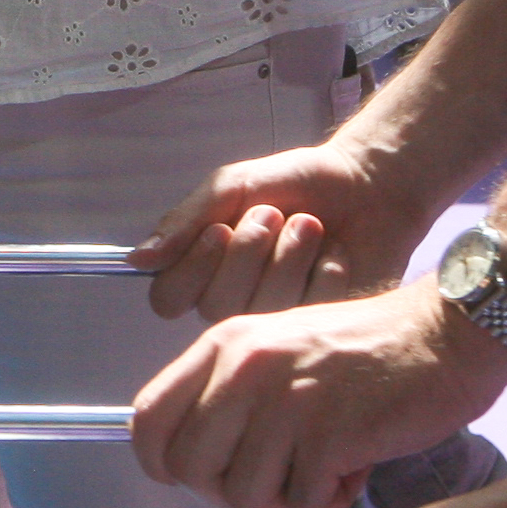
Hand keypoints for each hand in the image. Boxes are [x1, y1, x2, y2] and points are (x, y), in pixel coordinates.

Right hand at [132, 136, 431, 323]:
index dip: (193, 269)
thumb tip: (138, 257)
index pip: (167, 299)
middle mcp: (234, 301)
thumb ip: (186, 220)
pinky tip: (336, 254)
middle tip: (275, 214)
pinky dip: (323, 274)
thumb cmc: (295, 181)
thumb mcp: (233, 186)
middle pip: (215, 308)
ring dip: (287, 259)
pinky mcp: (320, 326)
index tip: (221, 229)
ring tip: (311, 225)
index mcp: (203, 269)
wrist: (368, 185)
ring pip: (261, 313)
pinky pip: (307, 315)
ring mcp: (277, 319)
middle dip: (249, 254)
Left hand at [132, 276, 506, 507]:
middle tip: (278, 475)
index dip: (161, 463)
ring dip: (287, 493)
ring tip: (324, 460)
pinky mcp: (330, 435)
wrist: (447, 332)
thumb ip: (230, 391)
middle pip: (191, 471)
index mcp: (224, 344)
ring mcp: (285, 402)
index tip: (191, 477)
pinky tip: (354, 463)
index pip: (148, 419)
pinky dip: (330, 495)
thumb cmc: (368, 347)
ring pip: (246, 494)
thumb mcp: (277, 348)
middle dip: (230, 489)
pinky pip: (305, 500)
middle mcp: (244, 370)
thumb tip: (190, 457)